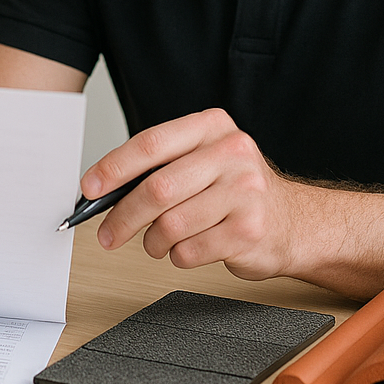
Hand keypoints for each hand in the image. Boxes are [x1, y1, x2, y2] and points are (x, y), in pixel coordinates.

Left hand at [85, 108, 300, 279]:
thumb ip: (160, 166)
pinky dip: (178, 256)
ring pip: (170, 224)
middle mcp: (232, 153)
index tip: (89, 188)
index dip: (114, 167)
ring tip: (157, 242)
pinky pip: (190, 250)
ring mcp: (245, 192)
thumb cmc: (236, 191)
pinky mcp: (249, 230)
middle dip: (123, 216)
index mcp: (213, 127)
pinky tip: (188, 248)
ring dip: (153, 242)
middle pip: (157, 188)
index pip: (152, 143)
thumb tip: (102, 189)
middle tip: (108, 234)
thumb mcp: (204, 160)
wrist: (295, 222)